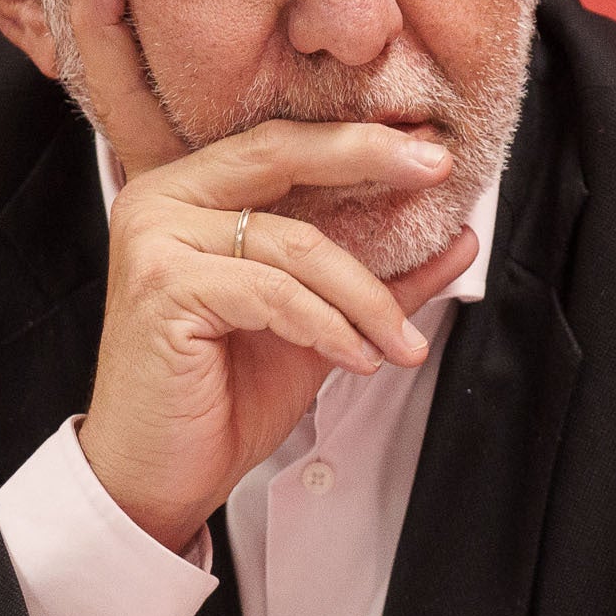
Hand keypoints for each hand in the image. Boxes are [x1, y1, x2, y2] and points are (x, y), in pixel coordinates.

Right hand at [67, 0, 476, 552]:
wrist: (158, 473)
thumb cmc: (224, 397)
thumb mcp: (318, 327)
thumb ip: (378, 279)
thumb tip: (459, 238)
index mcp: (192, 193)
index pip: (283, 144)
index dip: (359, 142)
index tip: (434, 154)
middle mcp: (163, 199)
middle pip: (282, 155)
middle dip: (368, 159)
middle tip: (437, 171)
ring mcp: (155, 239)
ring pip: (295, 245)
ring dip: (366, 299)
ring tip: (404, 344)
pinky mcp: (163, 287)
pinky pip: (274, 293)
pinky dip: (329, 327)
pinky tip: (359, 358)